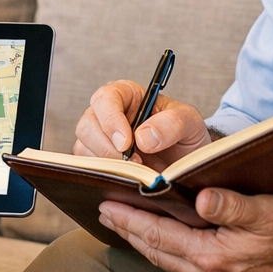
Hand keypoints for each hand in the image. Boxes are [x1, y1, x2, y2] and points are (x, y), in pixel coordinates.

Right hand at [73, 79, 211, 168]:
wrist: (185, 159)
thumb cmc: (184, 133)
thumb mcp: (189, 122)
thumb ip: (172, 124)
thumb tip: (143, 137)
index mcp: (126, 95)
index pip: (106, 98)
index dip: (111, 120)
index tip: (126, 142)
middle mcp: (107, 114)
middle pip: (88, 124)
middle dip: (107, 147)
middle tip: (133, 162)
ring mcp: (99, 137)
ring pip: (83, 146)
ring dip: (106, 163)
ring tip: (135, 171)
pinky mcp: (97, 159)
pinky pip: (87, 166)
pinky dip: (103, 174)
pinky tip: (124, 177)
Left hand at [98, 189, 272, 271]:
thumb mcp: (268, 211)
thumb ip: (231, 205)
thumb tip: (198, 198)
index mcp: (214, 258)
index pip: (159, 235)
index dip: (130, 220)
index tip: (106, 206)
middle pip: (158, 252)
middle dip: (130, 232)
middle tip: (105, 214)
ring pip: (171, 264)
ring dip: (147, 244)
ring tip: (127, 227)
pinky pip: (187, 271)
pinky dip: (169, 254)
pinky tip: (166, 245)